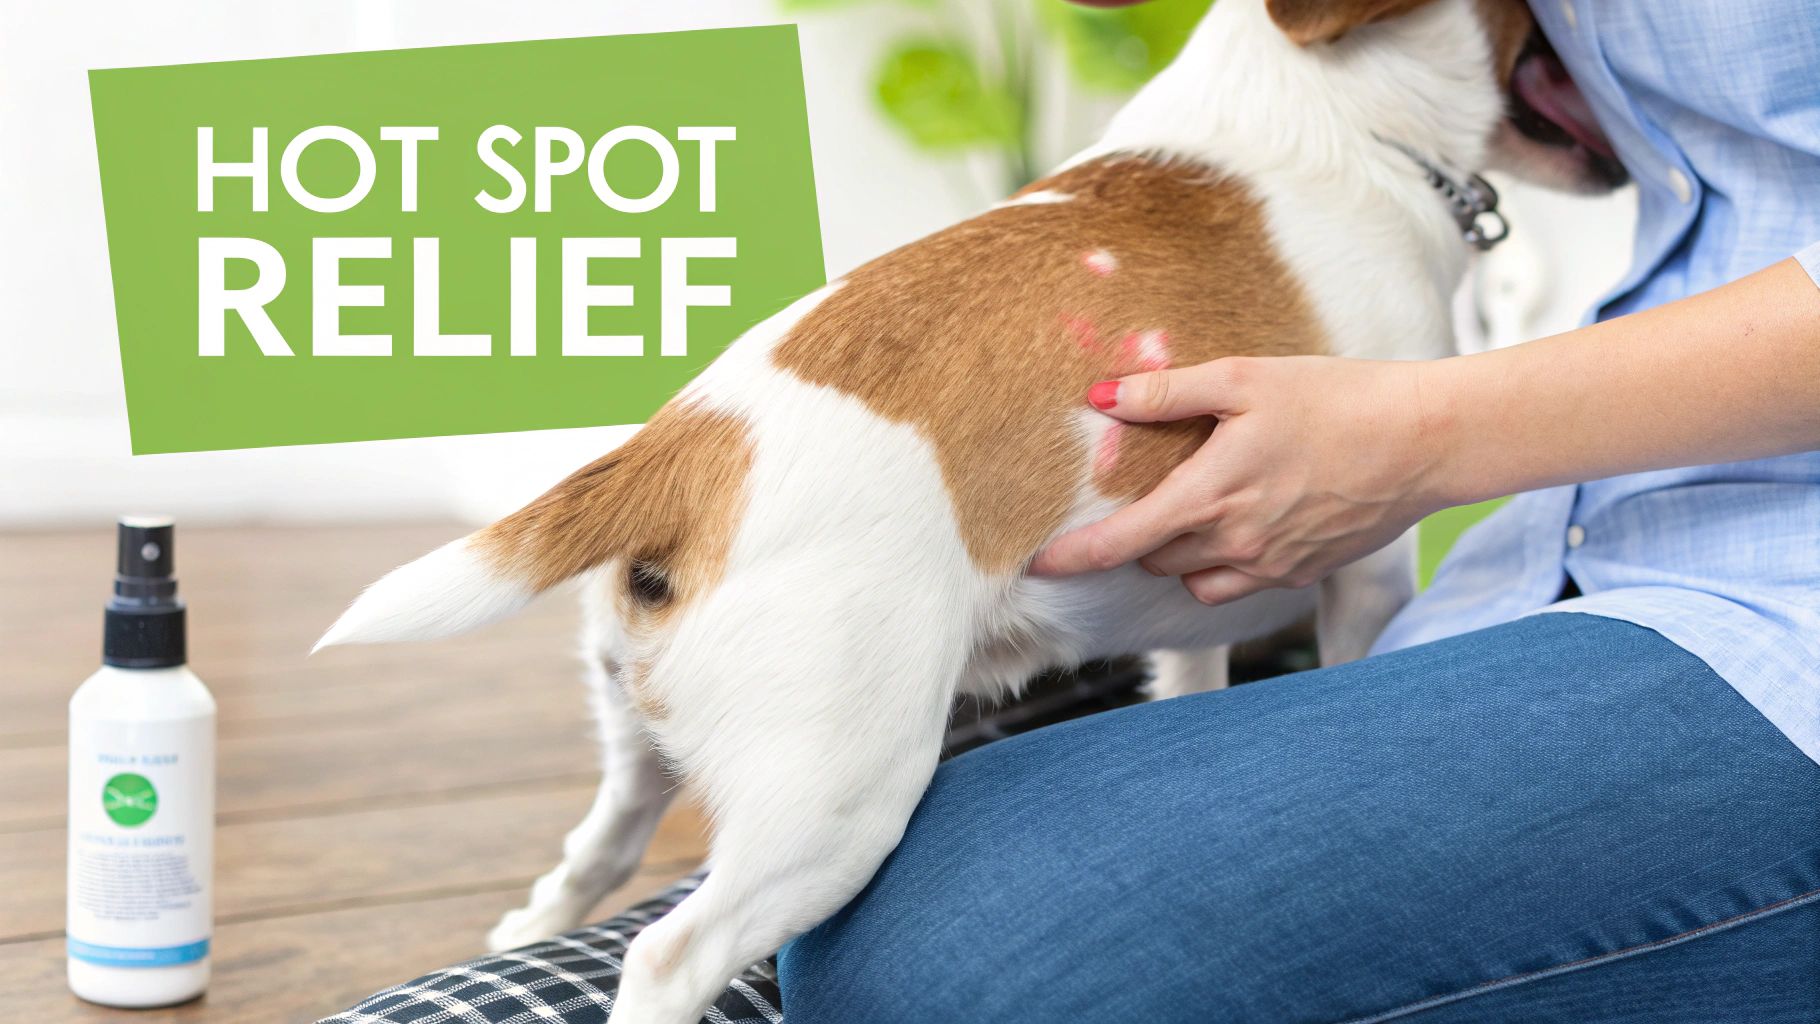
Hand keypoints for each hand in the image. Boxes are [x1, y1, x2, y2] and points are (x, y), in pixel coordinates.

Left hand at [1029, 356, 1445, 604]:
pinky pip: (1239, 583)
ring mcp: (1270, 565)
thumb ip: (1168, 391)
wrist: (1423, 441)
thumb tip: (1101, 396)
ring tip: (1199, 505)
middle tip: (1150, 491)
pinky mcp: (1301, 573)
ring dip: (1181, 553)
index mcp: (1210, 494)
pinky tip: (1246, 520)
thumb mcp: (1246, 378)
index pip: (1120, 542)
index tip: (1035, 564)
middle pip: (1153, 559)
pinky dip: (1225, 563)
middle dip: (1140, 534)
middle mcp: (1235, 542)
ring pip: (1194, 579)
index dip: (1071, 557)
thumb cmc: (1336, 399)